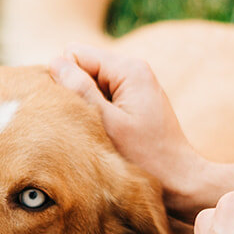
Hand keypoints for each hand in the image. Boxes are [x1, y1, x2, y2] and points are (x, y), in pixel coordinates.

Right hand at [49, 44, 216, 218]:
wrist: (179, 179)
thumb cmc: (146, 157)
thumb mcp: (107, 124)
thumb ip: (80, 90)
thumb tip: (54, 62)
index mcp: (129, 69)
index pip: (75, 53)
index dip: (68, 80)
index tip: (80, 111)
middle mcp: (135, 69)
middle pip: (84, 66)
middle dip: (78, 91)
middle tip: (91, 124)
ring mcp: (137, 83)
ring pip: (92, 82)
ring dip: (89, 105)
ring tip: (102, 131)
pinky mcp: (136, 99)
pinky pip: (105, 95)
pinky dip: (100, 112)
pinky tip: (109, 133)